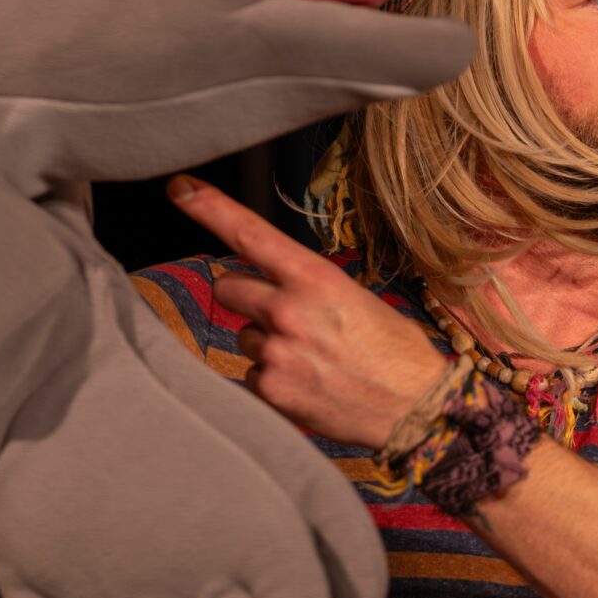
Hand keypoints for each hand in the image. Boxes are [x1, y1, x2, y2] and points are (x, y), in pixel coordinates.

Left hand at [166, 173, 449, 447]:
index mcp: (314, 278)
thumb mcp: (355, 299)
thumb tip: (270, 286)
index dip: (209, 207)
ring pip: (242, 336)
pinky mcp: (271, 390)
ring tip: (312, 358)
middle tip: (281, 314)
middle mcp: (288, 310)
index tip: (179, 187)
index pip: (249, 232)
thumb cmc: (394, 351)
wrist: (418, 410)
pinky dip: (273, 379)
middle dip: (245, 296)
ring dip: (265, 343)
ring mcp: (276, 352)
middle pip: (227, 287)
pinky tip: (310, 384)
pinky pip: (251, 375)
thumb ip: (305, 287)